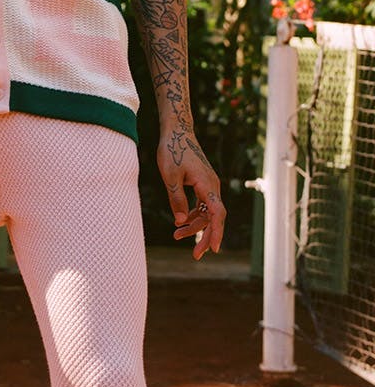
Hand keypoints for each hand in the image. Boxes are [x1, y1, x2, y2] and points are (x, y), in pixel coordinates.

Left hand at [157, 127, 225, 259]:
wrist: (177, 130)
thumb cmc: (172, 150)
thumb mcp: (169, 176)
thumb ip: (176, 199)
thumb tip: (180, 222)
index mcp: (207, 185)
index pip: (217, 214)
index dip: (216, 232)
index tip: (213, 249)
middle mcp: (211, 186)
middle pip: (213, 217)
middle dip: (205, 236)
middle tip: (196, 255)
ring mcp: (208, 184)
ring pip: (206, 212)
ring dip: (195, 226)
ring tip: (177, 236)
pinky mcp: (202, 182)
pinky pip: (202, 204)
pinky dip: (193, 214)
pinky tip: (181, 222)